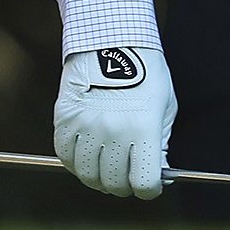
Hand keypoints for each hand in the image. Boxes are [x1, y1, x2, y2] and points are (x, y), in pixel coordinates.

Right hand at [53, 46, 176, 198]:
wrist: (112, 40)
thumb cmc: (145, 73)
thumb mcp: (164, 108)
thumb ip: (159, 145)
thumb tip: (155, 175)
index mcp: (143, 128)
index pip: (144, 183)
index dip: (149, 189)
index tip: (148, 185)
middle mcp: (114, 130)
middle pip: (114, 183)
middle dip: (123, 186)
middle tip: (125, 178)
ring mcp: (86, 124)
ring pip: (88, 175)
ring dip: (98, 177)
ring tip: (104, 168)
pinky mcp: (65, 117)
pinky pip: (65, 155)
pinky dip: (75, 162)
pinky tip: (86, 155)